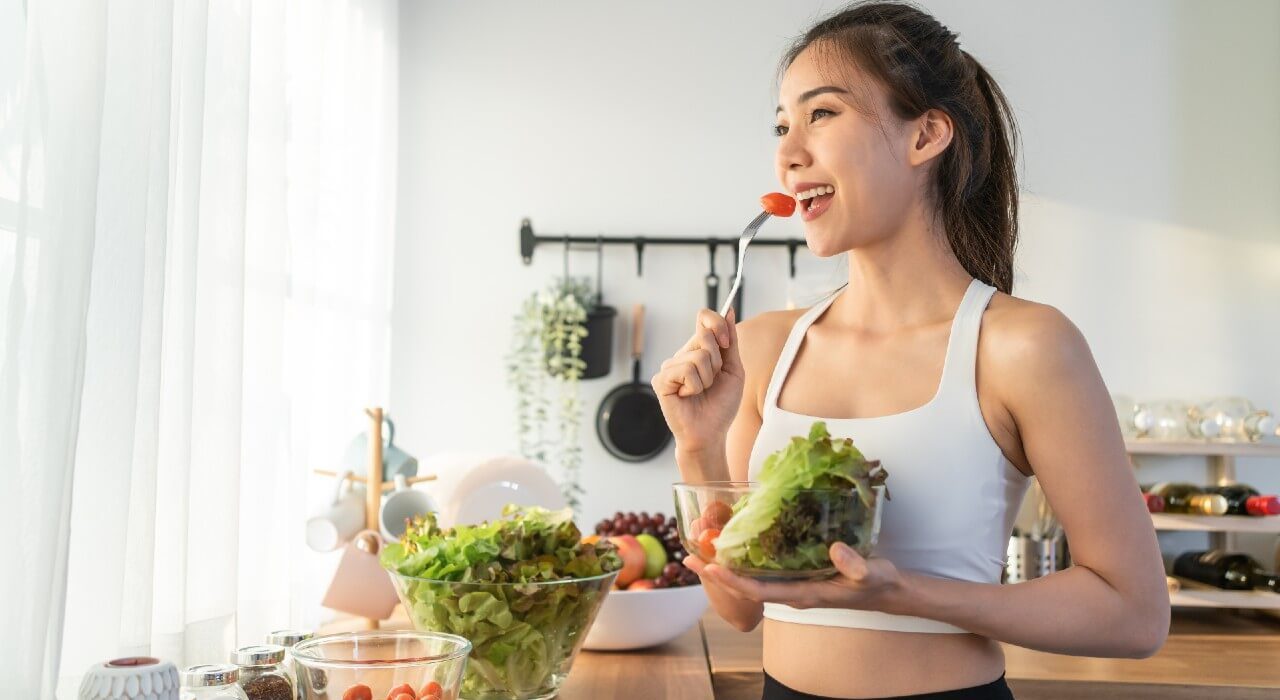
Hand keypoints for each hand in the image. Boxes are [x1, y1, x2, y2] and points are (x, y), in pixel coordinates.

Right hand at [651, 308, 744, 453]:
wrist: (710, 433)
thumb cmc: (721, 405)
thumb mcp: (733, 370)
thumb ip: (730, 342)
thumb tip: (730, 310)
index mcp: (698, 349)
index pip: (703, 317)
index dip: (717, 324)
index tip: (726, 343)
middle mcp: (682, 354)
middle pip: (704, 336)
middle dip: (717, 362)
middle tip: (712, 381)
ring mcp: (670, 366)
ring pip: (698, 356)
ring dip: (707, 379)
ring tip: (701, 392)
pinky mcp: (661, 380)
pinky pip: (686, 370)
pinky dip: (694, 386)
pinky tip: (687, 396)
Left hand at [689, 543, 905, 611]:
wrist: (884, 589)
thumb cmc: (876, 582)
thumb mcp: (871, 573)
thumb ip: (856, 565)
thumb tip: (835, 549)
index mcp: (802, 594)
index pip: (758, 591)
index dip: (732, 581)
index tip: (709, 568)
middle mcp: (791, 592)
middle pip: (745, 586)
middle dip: (717, 573)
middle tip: (688, 556)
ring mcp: (792, 585)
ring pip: (751, 578)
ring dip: (726, 566)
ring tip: (701, 549)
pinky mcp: (795, 575)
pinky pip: (763, 571)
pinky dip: (744, 559)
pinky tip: (734, 544)